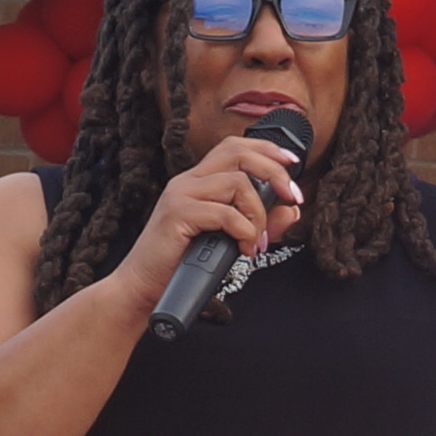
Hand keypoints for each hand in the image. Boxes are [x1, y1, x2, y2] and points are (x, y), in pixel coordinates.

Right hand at [114, 136, 307, 299]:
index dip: (267, 149)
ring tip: (256, 242)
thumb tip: (292, 210)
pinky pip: (225, 213)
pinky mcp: (177, 214)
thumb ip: (261, 224)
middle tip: (292, 197)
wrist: (143, 288)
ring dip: (258, 214)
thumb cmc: (182, 265)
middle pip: (239, 153)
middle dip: (274, 171)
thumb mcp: (230, 241)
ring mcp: (180, 195)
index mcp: (198, 181)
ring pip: (237, 183)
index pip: (235, 147)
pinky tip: (244, 250)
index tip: (292, 164)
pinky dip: (244, 231)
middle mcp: (188, 181)